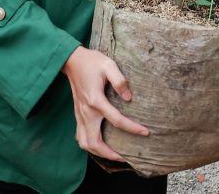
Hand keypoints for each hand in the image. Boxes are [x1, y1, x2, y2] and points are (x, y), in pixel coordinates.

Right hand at [62, 46, 149, 161]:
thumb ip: (120, 80)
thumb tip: (128, 97)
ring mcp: (80, 115)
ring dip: (98, 153)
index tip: (146, 133)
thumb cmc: (92, 62)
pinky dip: (90, 145)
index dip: (132, 128)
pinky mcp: (77, 114)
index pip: (116, 120)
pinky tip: (100, 145)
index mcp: (96, 100)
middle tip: (126, 157)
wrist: (72, 60)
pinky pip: (81, 136)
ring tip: (113, 155)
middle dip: (110, 153)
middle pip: (94, 142)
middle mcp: (86, 112)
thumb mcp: (109, 65)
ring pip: (85, 143)